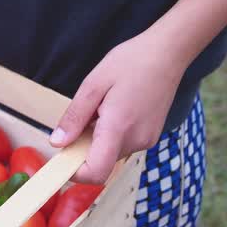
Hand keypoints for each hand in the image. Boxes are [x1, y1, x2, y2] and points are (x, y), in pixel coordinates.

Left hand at [49, 29, 190, 184]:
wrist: (168, 53)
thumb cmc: (131, 62)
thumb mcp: (93, 84)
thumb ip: (74, 117)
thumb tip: (57, 142)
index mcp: (118, 128)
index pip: (95, 172)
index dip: (74, 172)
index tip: (62, 156)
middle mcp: (136, 140)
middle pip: (101, 163)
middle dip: (84, 149)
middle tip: (83, 118)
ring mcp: (147, 140)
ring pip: (112, 154)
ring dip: (99, 140)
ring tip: (102, 108)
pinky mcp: (152, 136)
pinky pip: (124, 145)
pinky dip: (112, 135)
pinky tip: (116, 110)